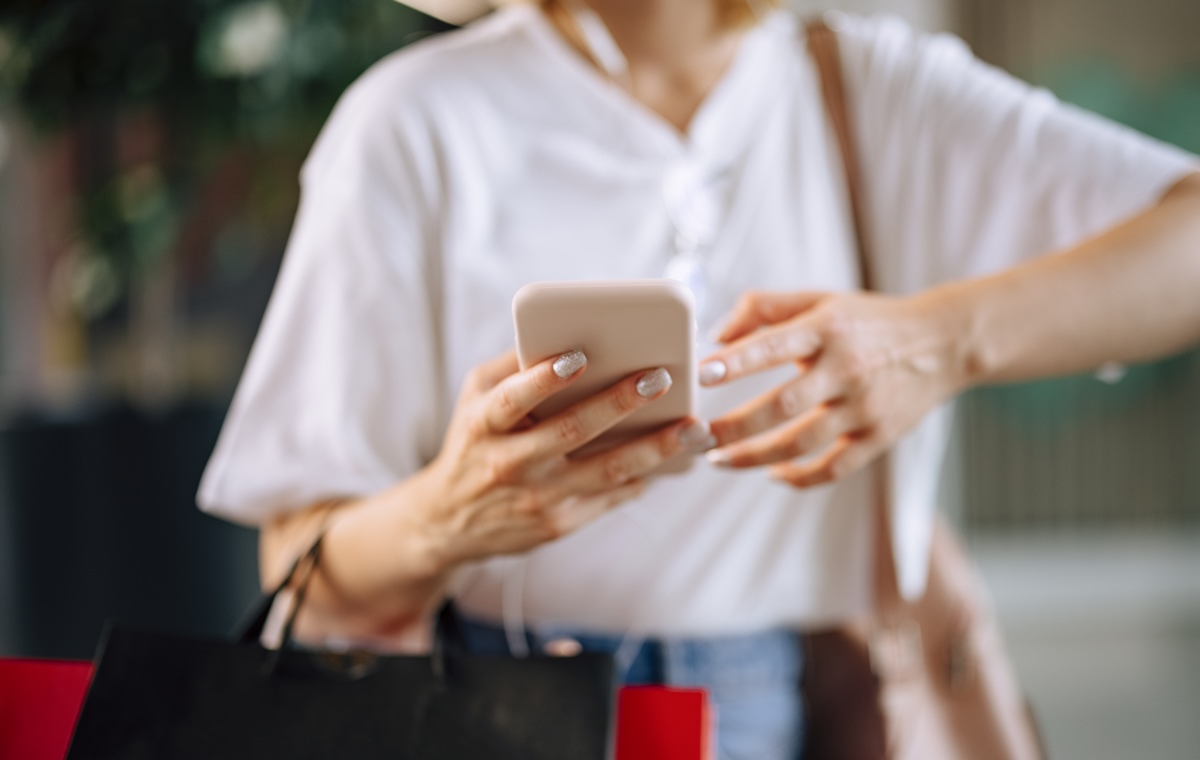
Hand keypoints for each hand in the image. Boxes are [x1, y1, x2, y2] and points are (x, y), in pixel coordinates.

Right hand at [417, 349, 714, 566]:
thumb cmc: (474, 442)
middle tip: (662, 377)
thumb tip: (567, 330)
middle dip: (618, 403)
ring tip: (694, 427)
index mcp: (484, 424)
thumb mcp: (475, 399)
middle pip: (570, 431)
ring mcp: (535, 498)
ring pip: (604, 471)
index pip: (512, 398)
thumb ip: (514, 366)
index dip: (543, 378)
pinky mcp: (557, 525)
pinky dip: (645, 477)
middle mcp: (508, 463)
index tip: (579, 355)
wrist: (450, 521)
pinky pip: (609, 497)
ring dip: (654, 449)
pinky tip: (677, 459)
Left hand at [699, 290, 966, 486]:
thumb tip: (714, 336)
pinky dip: (798, 478)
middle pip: (782, 405)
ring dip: (753, 457)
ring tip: (718, 459)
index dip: (736, 361)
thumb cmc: (865, 320)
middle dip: (734, 425)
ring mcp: (865, 407)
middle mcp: (847, 368)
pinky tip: (770, 474)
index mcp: (828, 327)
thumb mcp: (820, 299)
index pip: (774, 345)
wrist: (942, 342)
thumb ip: (763, 308)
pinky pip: (833, 468)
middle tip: (695, 435)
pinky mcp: (880, 437)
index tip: (701, 373)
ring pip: (801, 443)